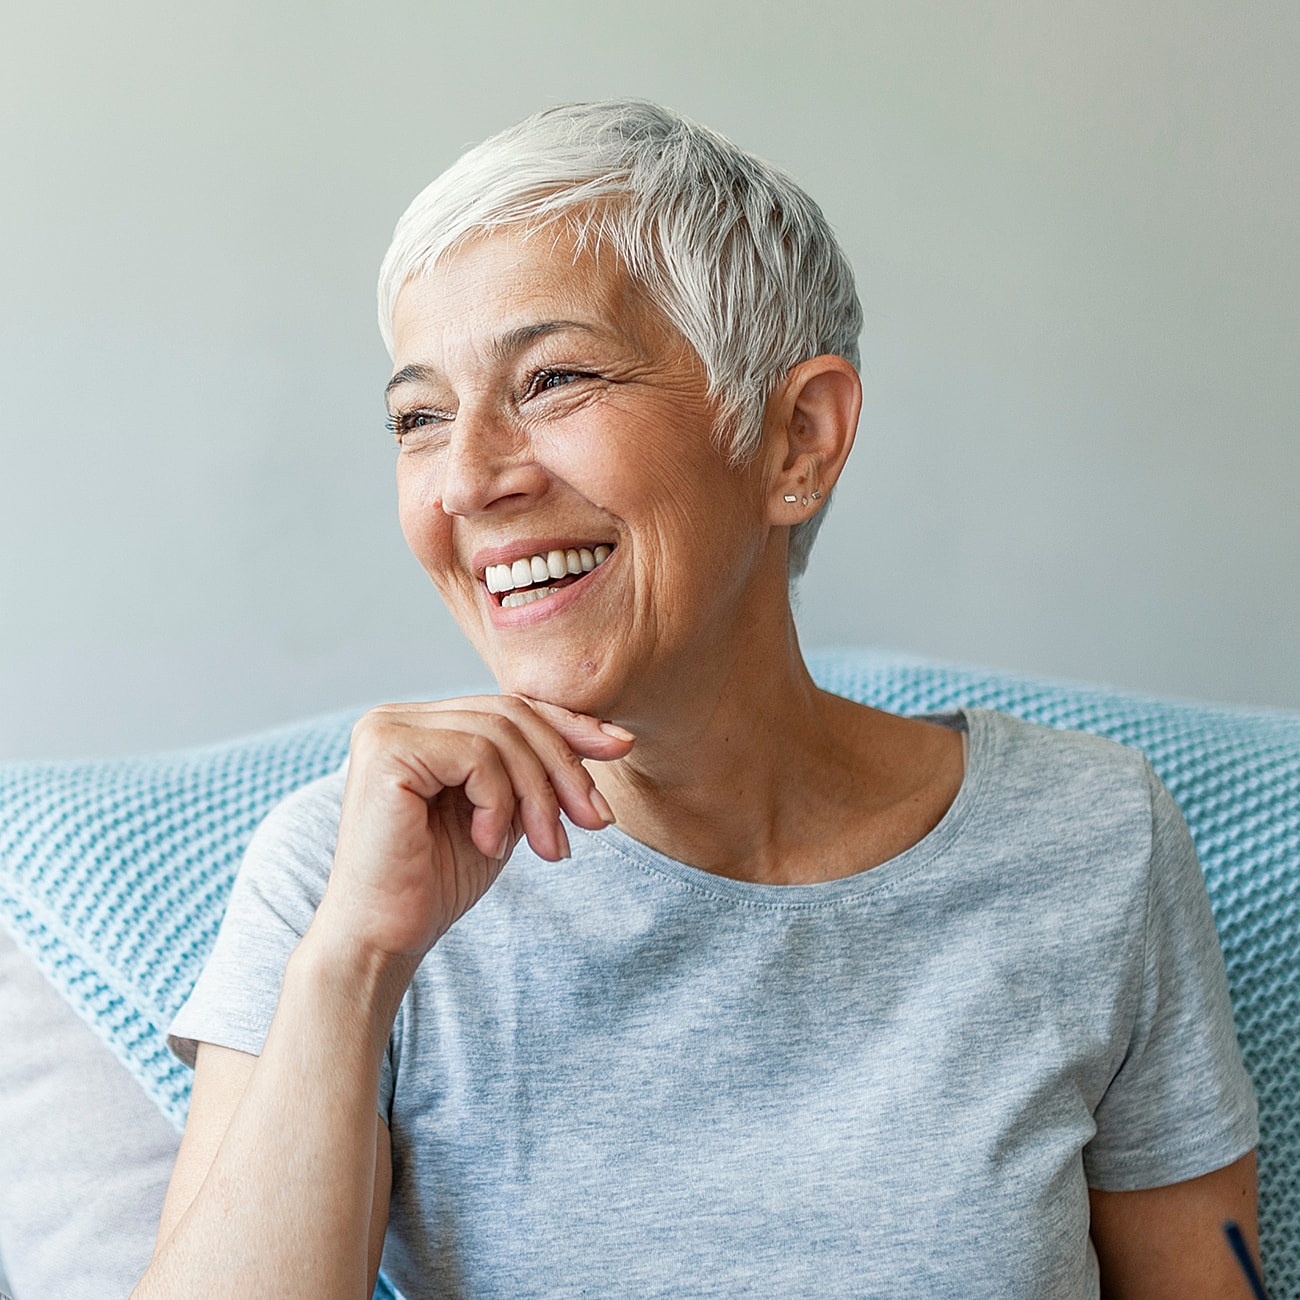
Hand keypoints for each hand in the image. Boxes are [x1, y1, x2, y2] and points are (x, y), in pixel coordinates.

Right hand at [315, 695, 633, 966]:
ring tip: (546, 848)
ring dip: (539, 796)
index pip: (510, 706)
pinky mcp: (387, 751)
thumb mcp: (506, 814)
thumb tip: (610, 736)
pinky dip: (500, 803)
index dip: (569, 725)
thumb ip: (535, 771)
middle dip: (565, 767)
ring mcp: (387, 729)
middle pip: (512, 713)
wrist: (384, 940)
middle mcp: (398, 717)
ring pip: (502, 734)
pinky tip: (489, 843)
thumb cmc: (438, 883)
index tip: (621, 747)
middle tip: (595, 821)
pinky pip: (477, 756)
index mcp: (422, 725)